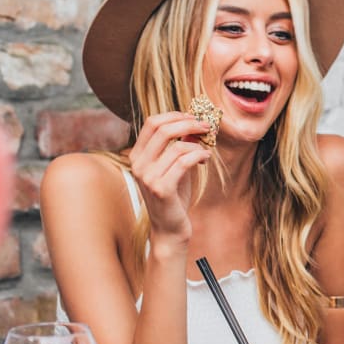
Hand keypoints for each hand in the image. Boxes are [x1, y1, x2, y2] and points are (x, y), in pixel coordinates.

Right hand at [128, 112, 211, 244]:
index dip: (175, 115)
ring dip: (198, 145)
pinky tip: (205, 160)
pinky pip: (184, 162)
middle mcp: (138, 164)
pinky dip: (199, 156)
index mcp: (137, 155)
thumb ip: (179, 146)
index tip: (193, 117)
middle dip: (189, 123)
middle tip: (206, 126)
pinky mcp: (161, 189)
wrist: (169, 228)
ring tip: (206, 152)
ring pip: (177, 146)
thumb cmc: (174, 197)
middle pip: (163, 129)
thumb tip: (193, 125)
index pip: (152, 122)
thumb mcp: (175, 167)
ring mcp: (148, 177)